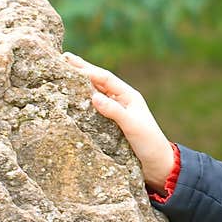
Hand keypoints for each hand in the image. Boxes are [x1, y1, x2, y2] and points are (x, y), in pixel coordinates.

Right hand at [63, 52, 174, 192]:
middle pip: (99, 82)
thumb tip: (93, 96)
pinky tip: (71, 99)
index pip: (105, 79)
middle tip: (63, 57)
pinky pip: (93, 108)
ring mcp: (116, 112)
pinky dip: (82, 101)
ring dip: (80, 83)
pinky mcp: (110, 125)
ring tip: (64, 72)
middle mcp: (122, 101)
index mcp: (129, 96)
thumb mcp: (132, 126)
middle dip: (82, 69)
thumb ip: (114, 111)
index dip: (87, 70)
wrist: (157, 164)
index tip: (68, 63)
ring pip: (95, 93)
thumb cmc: (148, 143)